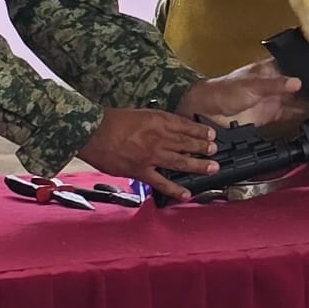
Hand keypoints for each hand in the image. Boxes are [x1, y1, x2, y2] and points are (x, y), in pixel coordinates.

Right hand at [76, 108, 217, 201]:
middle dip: (203, 147)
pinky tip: (186, 194)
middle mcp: (158, 137)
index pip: (185, 125)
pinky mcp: (141, 171)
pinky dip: (175, 189)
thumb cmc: (112, 121)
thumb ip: (155, 122)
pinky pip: (161, 182)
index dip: (200, 130)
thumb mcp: (139, 113)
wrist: (93, 132)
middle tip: (215, 150)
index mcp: (157, 120)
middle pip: (187, 143)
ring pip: (180, 161)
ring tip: (211, 168)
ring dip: (198, 165)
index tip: (211, 134)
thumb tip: (168, 129)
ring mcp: (151, 156)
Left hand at [177, 59, 308, 128]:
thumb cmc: (225, 90)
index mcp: (269, 69)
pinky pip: (289, 115)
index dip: (307, 68)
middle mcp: (273, 84)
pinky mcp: (270, 115)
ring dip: (308, 103)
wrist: (209, 111)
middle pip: (298, 85)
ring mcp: (272, 99)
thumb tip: (297, 82)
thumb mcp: (253, 85)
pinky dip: (299, 117)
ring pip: (296, 100)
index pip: (293, 66)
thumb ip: (276, 84)